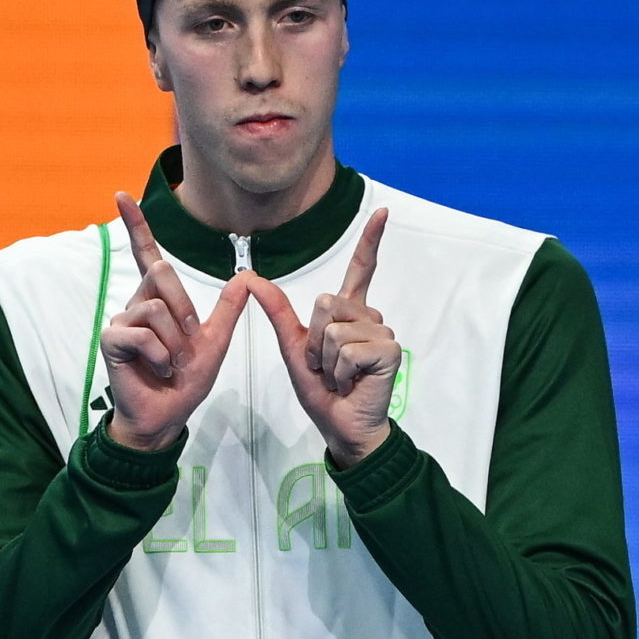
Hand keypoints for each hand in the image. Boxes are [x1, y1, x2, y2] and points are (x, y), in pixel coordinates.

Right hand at [101, 192, 251, 450]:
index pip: (148, 256)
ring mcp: (121, 321)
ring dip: (174, 342)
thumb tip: (245, 276)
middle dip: (184, 308)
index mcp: (160, 300)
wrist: (168, 415)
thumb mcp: (215, 342)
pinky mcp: (111, 340)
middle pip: (162, 274)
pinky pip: (143, 334)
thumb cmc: (185, 381)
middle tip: (188, 342)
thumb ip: (228, 310)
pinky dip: (160, 356)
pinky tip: (159, 370)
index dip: (136, 225)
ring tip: (172, 364)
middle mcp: (137, 304)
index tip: (122, 194)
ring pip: (157, 309)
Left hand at [246, 208, 397, 466]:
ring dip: (326, 361)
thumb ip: (277, 311)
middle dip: (314, 341)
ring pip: (335, 329)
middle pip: (327, 303)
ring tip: (339, 377)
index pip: (361, 269)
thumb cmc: (322, 390)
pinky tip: (352, 382)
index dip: (370, 240)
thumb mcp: (292, 348)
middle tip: (326, 367)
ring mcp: (382, 332)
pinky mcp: (389, 350)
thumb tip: (250, 278)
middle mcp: (369, 316)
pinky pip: (348, 349)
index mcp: (349, 313)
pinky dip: (340, 371)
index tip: (383, 212)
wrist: (341, 425)